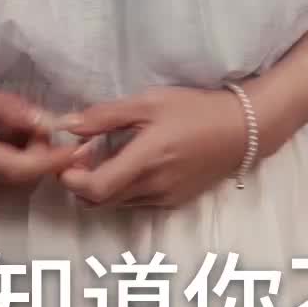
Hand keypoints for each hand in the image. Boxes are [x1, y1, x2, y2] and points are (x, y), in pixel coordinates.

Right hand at [0, 73, 81, 195]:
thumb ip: (5, 107)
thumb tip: (46, 121)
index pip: (21, 169)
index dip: (54, 162)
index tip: (79, 147)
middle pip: (19, 179)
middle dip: (44, 158)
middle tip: (54, 126)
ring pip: (8, 180)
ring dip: (28, 159)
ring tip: (30, 125)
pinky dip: (11, 160)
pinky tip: (10, 134)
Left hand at [53, 86, 248, 209]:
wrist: (241, 131)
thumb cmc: (195, 110)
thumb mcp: (149, 102)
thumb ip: (105, 116)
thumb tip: (68, 124)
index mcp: (145, 160)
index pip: (95, 188)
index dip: (71, 179)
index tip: (66, 160)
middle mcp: (153, 187)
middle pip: (99, 201)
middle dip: (79, 184)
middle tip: (78, 158)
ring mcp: (164, 198)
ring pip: (116, 205)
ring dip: (100, 188)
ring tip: (102, 159)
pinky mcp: (173, 202)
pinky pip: (135, 203)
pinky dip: (121, 191)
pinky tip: (127, 166)